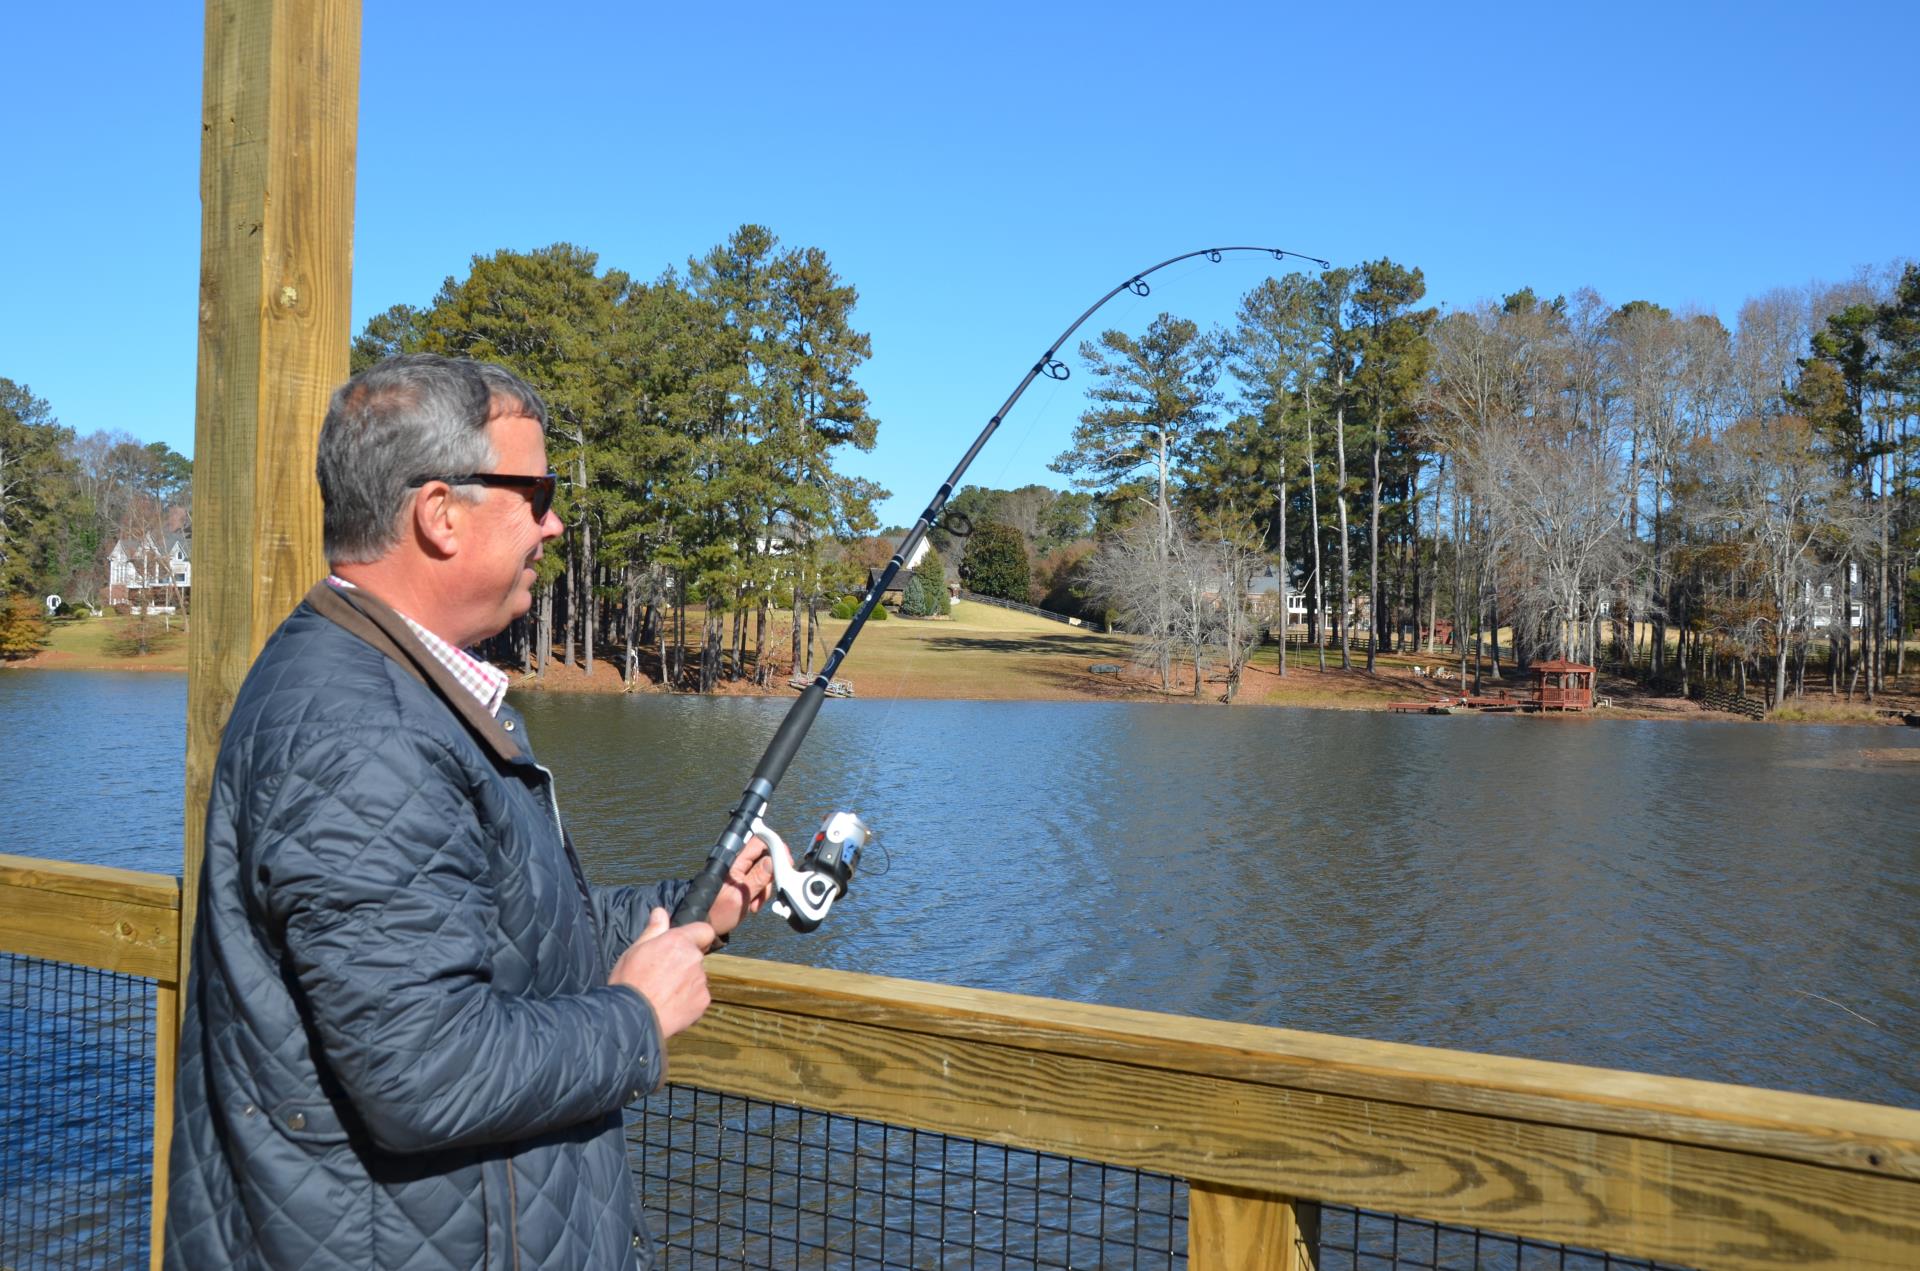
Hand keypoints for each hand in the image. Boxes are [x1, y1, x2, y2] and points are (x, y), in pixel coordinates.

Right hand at [609, 907, 713, 1037]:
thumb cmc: (629, 982)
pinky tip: (671, 1006)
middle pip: (697, 956)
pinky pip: (699, 997)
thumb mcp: (633, 951)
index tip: (684, 945)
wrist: (632, 1018)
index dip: (696, 936)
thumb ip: (653, 931)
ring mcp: (700, 981)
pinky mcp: (703, 1001)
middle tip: (663, 975)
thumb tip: (660, 912)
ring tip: (664, 993)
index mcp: (678, 942)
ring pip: (697, 977)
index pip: (704, 930)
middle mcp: (694, 958)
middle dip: (685, 963)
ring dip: (686, 982)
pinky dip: (689, 1000)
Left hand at [707, 833, 774, 937]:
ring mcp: (739, 872)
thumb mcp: (741, 897)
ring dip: (766, 886)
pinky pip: (758, 880)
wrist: (706, 925)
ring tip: (757, 902)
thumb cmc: (717, 913)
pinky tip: (754, 903)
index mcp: (735, 862)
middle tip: (770, 889)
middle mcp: (737, 863)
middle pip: (764, 855)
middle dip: (772, 873)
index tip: (785, 863)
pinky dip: (760, 891)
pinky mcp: (741, 880)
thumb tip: (773, 860)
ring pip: (764, 869)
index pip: (759, 841)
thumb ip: (758, 878)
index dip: (776, 848)